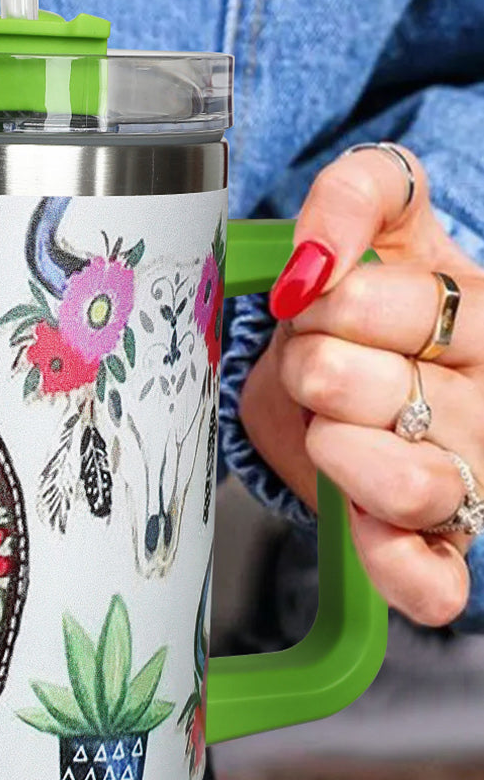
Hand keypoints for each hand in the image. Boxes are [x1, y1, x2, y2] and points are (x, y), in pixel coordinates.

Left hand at [239, 144, 483, 625]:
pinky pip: (432, 583)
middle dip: (316, 372)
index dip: (334, 302)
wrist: (341, 370)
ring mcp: (470, 480)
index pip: (414, 306)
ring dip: (334, 452)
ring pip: (411, 486)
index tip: (316, 302)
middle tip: (314, 368)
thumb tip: (317, 260)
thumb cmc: (369, 299)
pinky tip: (361, 523)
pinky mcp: (442, 548)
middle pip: (385, 395)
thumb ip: (354, 196)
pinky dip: (391, 561)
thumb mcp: (375, 215)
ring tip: (326, 431)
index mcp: (483, 318)